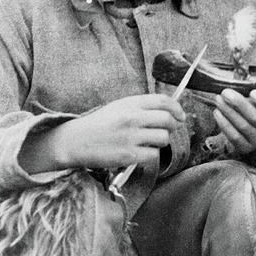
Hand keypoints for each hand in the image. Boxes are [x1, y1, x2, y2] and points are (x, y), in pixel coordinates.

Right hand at [32, 94, 185, 170]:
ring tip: (148, 142)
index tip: (180, 116)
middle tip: (166, 131)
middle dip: (172, 127)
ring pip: (163, 138)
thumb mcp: (118, 107)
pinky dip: (150, 155)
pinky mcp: (129, 155)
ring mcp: (131, 137)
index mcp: (130, 103)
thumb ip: (140, 108)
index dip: (177, 108)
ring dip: (160, 142)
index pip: (164, 101)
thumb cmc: (98, 125)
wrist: (75, 141)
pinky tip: (140, 153)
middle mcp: (132, 118)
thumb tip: (167, 112)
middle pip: (168, 120)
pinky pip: (153, 155)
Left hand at [213, 88, 255, 154]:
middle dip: (239, 104)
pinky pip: (234, 136)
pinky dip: (224, 124)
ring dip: (228, 112)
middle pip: (255, 117)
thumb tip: (236, 81)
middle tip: (225, 92)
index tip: (253, 92)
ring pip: (242, 126)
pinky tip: (217, 112)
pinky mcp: (245, 148)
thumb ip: (251, 93)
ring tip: (218, 100)